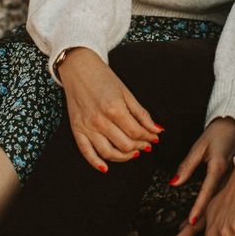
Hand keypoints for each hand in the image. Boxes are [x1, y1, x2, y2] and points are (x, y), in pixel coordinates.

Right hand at [60, 48, 162, 171]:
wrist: (78, 68)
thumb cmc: (103, 78)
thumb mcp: (126, 92)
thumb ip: (141, 113)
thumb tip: (157, 130)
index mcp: (115, 109)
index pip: (136, 132)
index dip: (148, 137)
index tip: (154, 137)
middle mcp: (100, 120)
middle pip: (125, 145)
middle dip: (139, 147)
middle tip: (145, 145)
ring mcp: (87, 126)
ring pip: (108, 153)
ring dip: (123, 157)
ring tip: (131, 153)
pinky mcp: (76, 129)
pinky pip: (86, 152)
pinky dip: (96, 163)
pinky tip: (106, 167)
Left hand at [170, 117, 234, 235]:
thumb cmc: (217, 134)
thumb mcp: (199, 146)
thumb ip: (187, 165)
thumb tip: (174, 183)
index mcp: (219, 167)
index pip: (207, 191)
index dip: (199, 208)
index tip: (190, 222)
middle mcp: (227, 179)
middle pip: (212, 207)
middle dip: (196, 226)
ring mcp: (232, 184)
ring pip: (216, 209)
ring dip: (202, 223)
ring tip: (184, 235)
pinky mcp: (232, 186)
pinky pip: (220, 203)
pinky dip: (210, 215)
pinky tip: (199, 222)